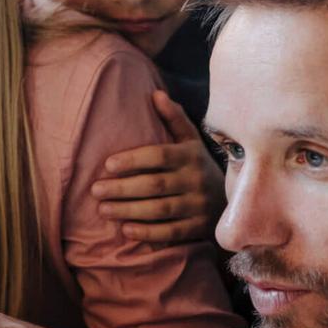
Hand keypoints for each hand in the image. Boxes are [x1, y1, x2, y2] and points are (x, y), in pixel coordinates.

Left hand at [93, 90, 224, 244]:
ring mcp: (198, 206)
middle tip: (96, 190)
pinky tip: (126, 230)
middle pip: (155, 185)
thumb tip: (156, 94)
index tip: (108, 164)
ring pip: (160, 209)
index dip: (133, 159)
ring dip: (129, 210)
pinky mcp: (198, 228)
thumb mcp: (191, 141)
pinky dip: (149, 233)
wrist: (232, 200)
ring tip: (103, 210)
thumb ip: (174, 119)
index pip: (159, 155)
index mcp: (190, 155)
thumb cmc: (199, 166)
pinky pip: (172, 232)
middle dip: (123, 188)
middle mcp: (195, 180)